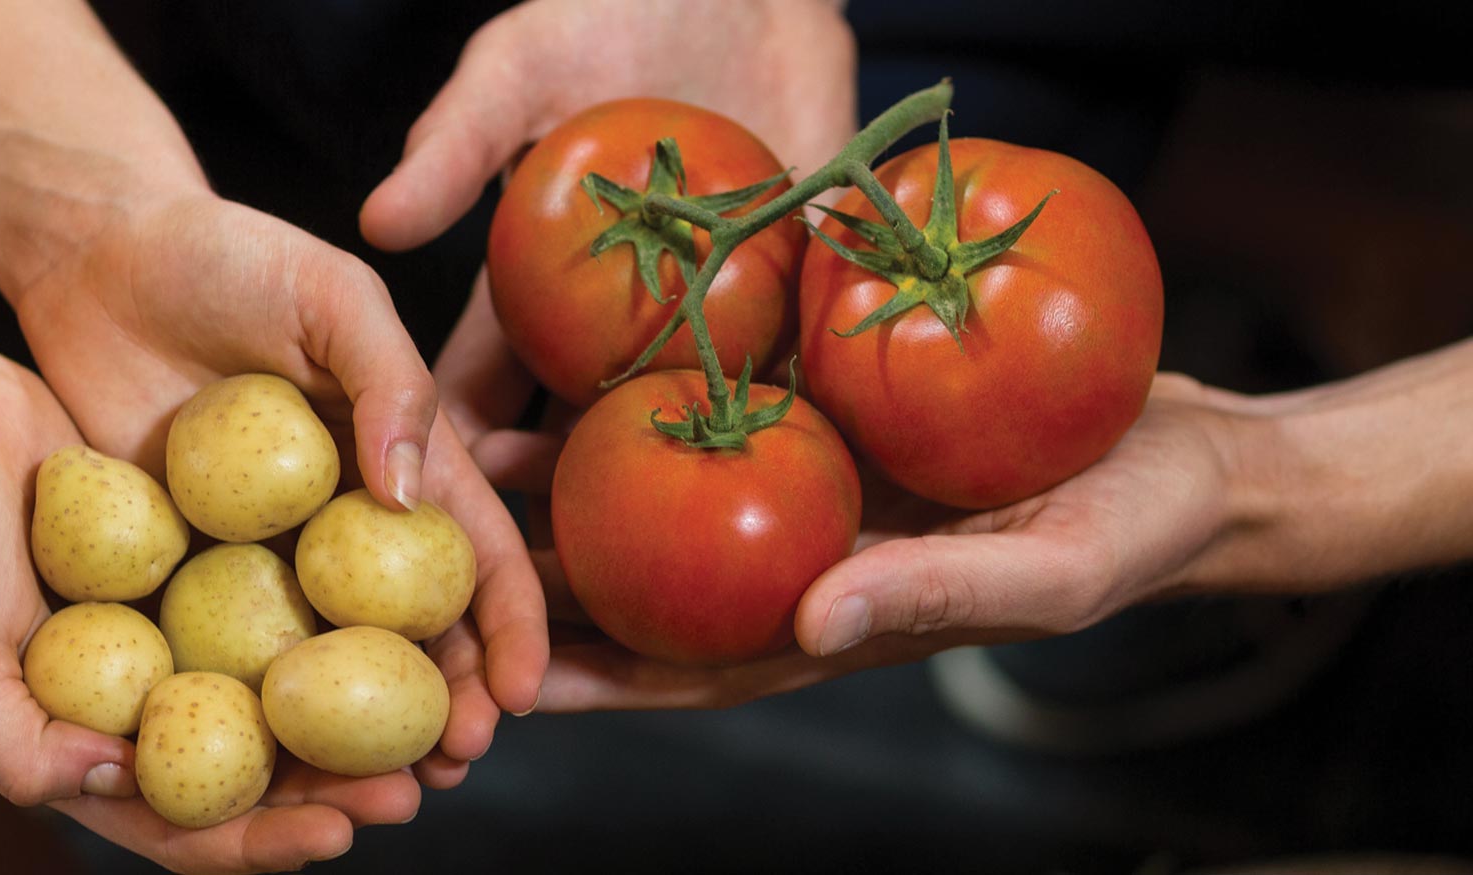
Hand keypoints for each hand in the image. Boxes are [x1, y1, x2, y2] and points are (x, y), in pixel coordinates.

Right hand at [0, 337, 434, 871]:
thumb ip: (19, 745)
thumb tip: (118, 784)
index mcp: (96, 748)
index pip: (194, 824)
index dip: (265, 841)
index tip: (336, 835)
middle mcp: (153, 695)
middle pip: (266, 763)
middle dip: (345, 784)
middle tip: (427, 778)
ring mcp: (185, 623)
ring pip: (290, 680)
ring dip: (363, 704)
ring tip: (441, 707)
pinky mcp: (209, 551)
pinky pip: (286, 587)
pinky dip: (341, 605)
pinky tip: (408, 601)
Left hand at [8, 193, 547, 780]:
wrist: (93, 257)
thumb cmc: (226, 254)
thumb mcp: (329, 293)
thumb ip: (389, 378)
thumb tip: (409, 497)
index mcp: (397, 457)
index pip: (472, 552)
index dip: (508, 625)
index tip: (518, 695)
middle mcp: (341, 520)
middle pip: (410, 631)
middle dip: (443, 705)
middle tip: (449, 768)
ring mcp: (264, 552)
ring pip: (326, 660)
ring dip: (355, 733)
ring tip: (374, 791)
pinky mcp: (181, 567)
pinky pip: (223, 647)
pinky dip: (250, 707)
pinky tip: (260, 759)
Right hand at [364, 0, 858, 601]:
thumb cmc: (615, 10)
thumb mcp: (521, 66)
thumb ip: (456, 143)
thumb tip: (376, 221)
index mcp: (534, 295)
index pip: (475, 391)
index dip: (451, 459)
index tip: (429, 526)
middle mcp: (613, 332)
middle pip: (571, 445)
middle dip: (548, 520)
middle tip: (528, 591)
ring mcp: (704, 331)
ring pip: (674, 444)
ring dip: (658, 515)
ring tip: (646, 593)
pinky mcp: (794, 313)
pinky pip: (783, 387)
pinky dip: (775, 442)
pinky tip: (771, 510)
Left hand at [511, 374, 1262, 710]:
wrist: (1185, 445)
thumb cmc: (1130, 530)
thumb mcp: (1045, 570)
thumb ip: (932, 596)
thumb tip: (812, 622)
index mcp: (833, 623)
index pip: (689, 669)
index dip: (596, 681)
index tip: (499, 681)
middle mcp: (799, 562)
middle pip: (650, 590)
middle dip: (549, 588)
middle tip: (439, 564)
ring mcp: (808, 492)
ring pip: (664, 501)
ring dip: (573, 492)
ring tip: (470, 466)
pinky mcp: (827, 416)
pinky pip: (718, 414)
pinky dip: (650, 403)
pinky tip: (578, 373)